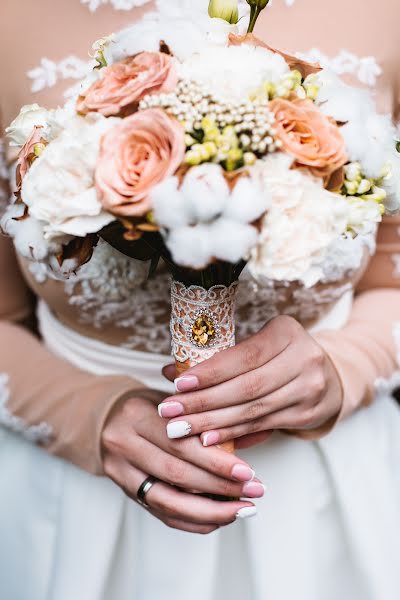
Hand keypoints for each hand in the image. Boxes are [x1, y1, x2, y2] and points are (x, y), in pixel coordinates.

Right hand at [102, 391, 262, 534]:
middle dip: (220, 488)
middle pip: (176, 475)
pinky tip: (220, 519)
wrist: (105, 417)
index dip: (216, 462)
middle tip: (254, 491)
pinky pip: (161, 513)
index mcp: (136, 415)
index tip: (248, 472)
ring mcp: (120, 471)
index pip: (180, 444)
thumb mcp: (175, 401)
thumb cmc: (149, 405)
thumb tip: (260, 431)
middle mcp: (123, 444)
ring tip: (243, 509)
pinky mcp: (125, 491)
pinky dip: (193, 520)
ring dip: (210, 511)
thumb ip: (211, 416)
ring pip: (167, 501)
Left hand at [160, 316, 342, 447]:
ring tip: (182, 428)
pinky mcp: (308, 413)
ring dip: (214, 422)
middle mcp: (304, 358)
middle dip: (204, 402)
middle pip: (247, 386)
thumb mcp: (256, 345)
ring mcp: (310, 388)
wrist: (328, 375)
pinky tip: (209, 438)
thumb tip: (170, 371)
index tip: (179, 384)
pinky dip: (233, 433)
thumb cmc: (279, 355)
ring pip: (253, 410)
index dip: (211, 372)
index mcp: (287, 332)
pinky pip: (263, 425)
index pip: (245, 355)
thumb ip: (218, 358)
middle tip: (170, 412)